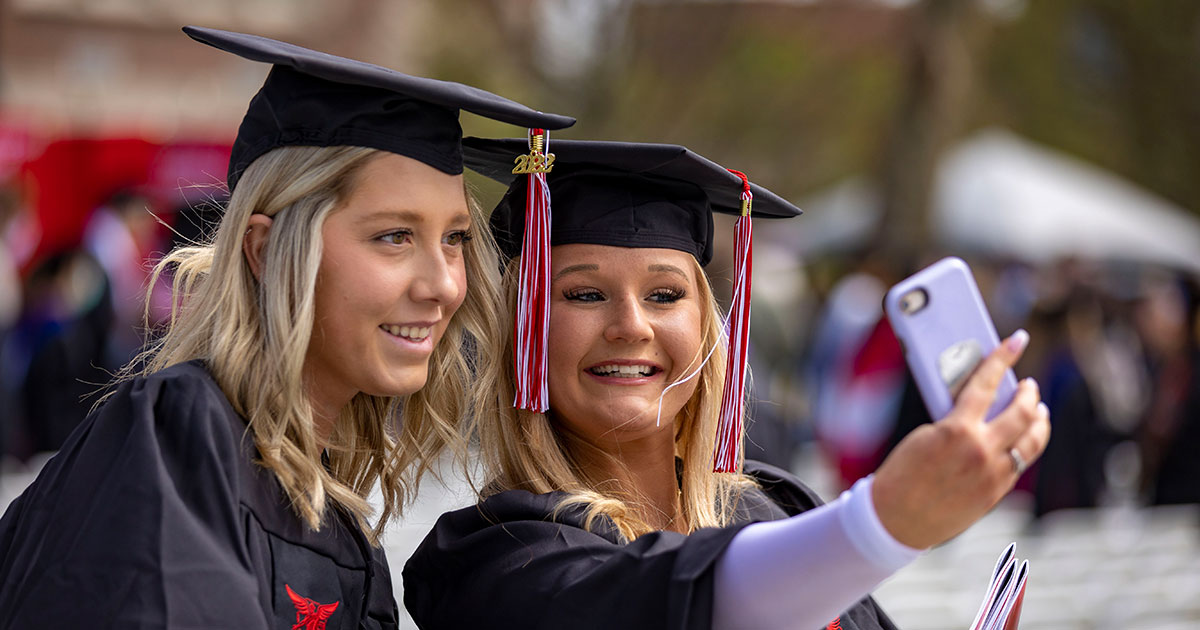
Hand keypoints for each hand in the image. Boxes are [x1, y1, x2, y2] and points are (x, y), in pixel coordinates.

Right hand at [871, 330, 1050, 549]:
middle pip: (1021, 413)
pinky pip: (1022, 462)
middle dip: (1028, 393)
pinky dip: (1028, 445)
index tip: (1018, 339)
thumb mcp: (926, 435)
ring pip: (1032, 440)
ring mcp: (993, 474)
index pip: (986, 383)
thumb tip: (982, 406)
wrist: (897, 518)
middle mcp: (981, 451)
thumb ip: (957, 420)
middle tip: (1028, 384)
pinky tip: (1027, 438)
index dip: (1002, 357)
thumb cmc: (902, 473)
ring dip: (1038, 420)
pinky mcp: (997, 492)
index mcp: (957, 430)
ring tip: (1038, 410)